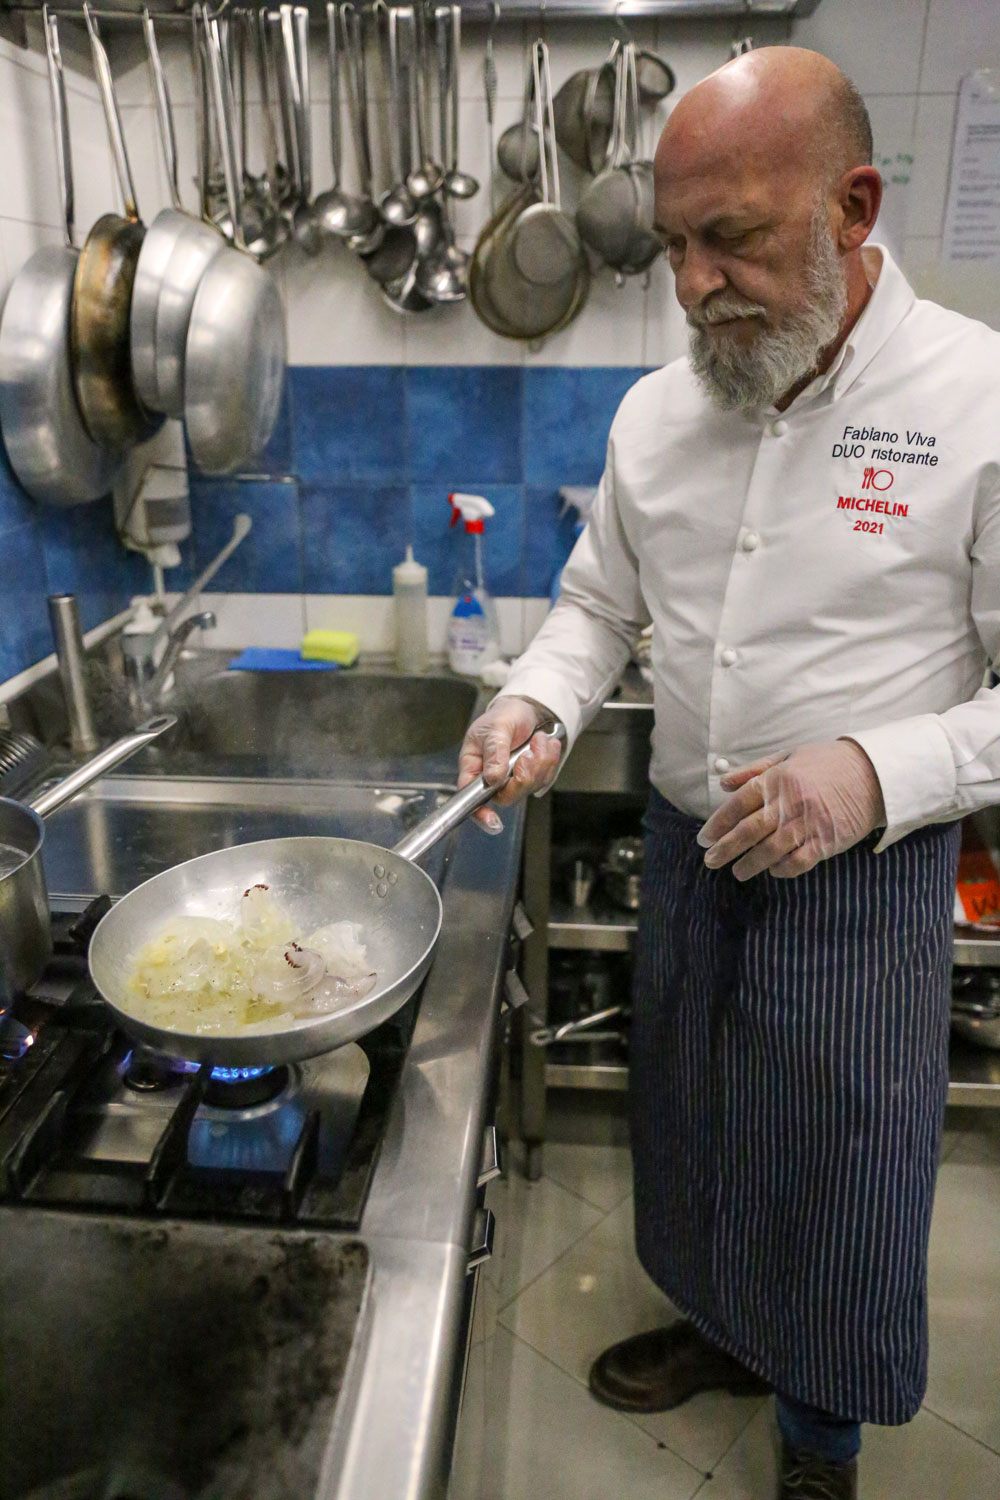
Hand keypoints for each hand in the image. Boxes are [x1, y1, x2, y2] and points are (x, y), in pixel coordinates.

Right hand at [458, 696, 563, 833]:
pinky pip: (543, 779)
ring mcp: (511, 780)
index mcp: (474, 766)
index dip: (480, 813)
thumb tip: (493, 778)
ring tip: (539, 740)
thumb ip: (495, 751)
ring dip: (539, 763)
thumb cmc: (505, 715)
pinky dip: (549, 760)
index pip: (470, 797)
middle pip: (506, 796)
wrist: (528, 709)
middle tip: (529, 753)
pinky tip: (546, 744)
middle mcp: (491, 778)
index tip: (493, 821)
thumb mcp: (497, 727)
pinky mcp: (530, 777)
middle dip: (524, 776)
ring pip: (527, 788)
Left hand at [696, 739, 886, 880]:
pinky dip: (782, 869)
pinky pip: (798, 861)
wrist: (873, 774)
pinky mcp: (826, 841)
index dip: (718, 823)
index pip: (739, 804)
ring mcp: (809, 823)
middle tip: (710, 860)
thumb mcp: (789, 757)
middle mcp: (790, 802)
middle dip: (726, 848)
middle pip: (749, 830)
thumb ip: (754, 771)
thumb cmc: (827, 764)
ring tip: (737, 872)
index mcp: (778, 779)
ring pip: (770, 850)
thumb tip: (723, 783)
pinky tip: (772, 871)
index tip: (704, 837)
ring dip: (749, 864)